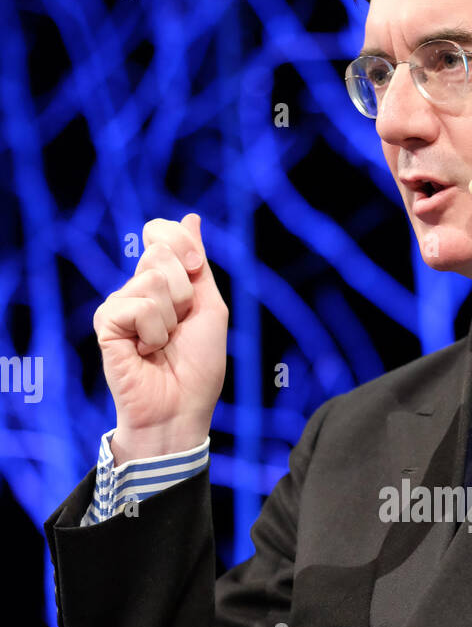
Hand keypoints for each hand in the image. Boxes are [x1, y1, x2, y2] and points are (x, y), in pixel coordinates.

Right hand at [93, 214, 227, 460]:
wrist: (181, 408)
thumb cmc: (197, 367)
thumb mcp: (210, 309)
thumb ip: (198, 265)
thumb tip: (191, 218)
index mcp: (162, 282)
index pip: (161, 233)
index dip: (183, 245)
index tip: (196, 273)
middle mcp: (136, 288)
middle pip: (160, 252)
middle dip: (185, 291)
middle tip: (180, 326)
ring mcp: (119, 304)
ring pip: (151, 279)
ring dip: (171, 318)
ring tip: (163, 344)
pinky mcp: (106, 322)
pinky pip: (138, 305)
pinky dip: (154, 332)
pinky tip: (145, 352)